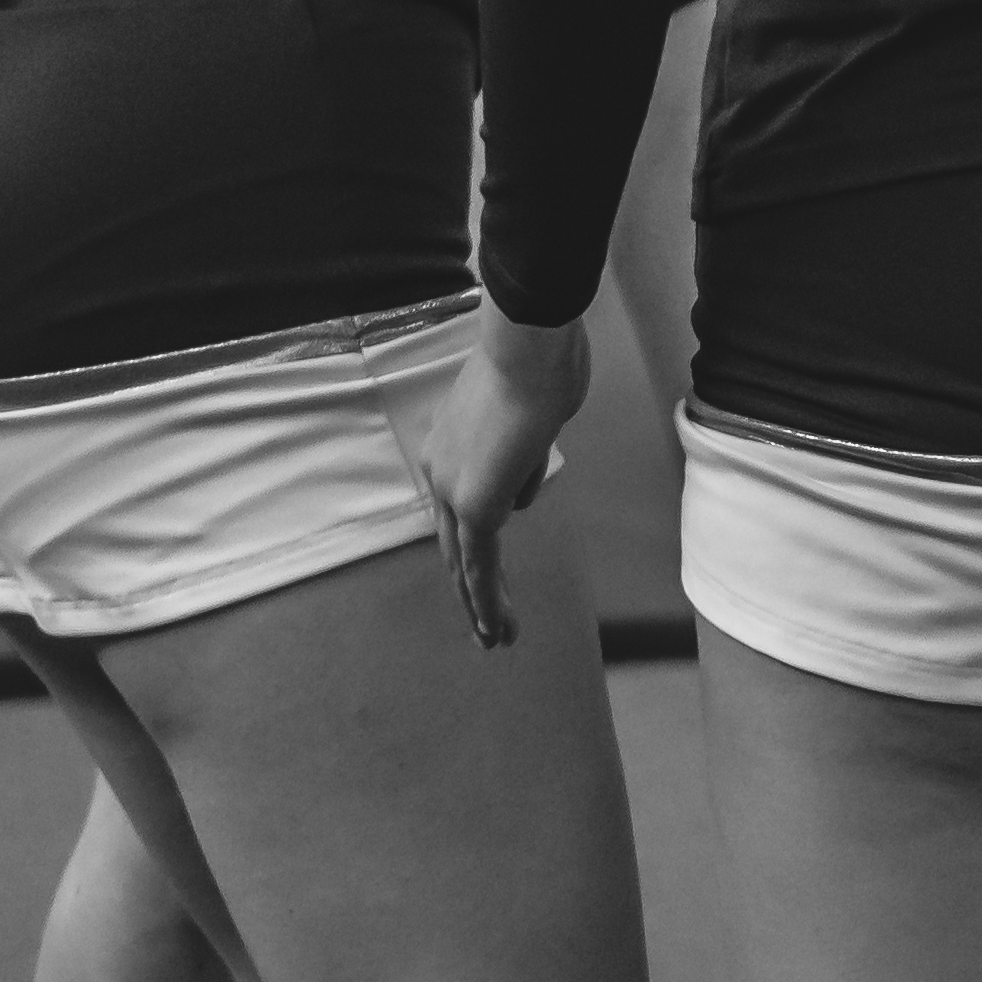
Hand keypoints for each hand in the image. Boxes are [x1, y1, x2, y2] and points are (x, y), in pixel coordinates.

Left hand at [386, 305, 583, 647]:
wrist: (530, 341)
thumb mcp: (534, 413)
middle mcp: (440, 470)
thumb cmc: (541, 358)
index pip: (457, 509)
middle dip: (468, 589)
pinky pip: (480, 564)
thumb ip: (525, 452)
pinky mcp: (475, 504)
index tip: (486, 572)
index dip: (470, 545)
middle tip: (482, 627)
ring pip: (464, 562)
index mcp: (450, 445)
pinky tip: (496, 629)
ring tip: (497, 640)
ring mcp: (453, 488)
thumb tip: (522, 483)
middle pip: (452, 544)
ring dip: (481, 605)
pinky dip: (487, 600)